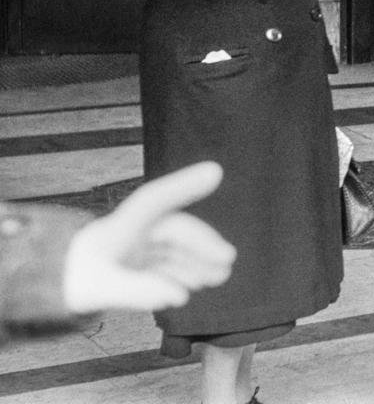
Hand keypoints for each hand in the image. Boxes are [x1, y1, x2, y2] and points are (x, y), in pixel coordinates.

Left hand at [62, 162, 235, 313]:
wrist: (51, 289)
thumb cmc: (73, 283)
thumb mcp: (97, 290)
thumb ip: (136, 291)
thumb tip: (180, 296)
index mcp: (119, 227)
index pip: (155, 199)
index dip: (185, 185)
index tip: (214, 172)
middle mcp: (132, 231)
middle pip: (175, 229)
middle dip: (203, 243)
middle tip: (227, 260)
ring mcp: (136, 245)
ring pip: (175, 247)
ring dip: (199, 260)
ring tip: (220, 276)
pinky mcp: (137, 261)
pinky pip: (168, 262)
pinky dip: (185, 272)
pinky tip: (198, 283)